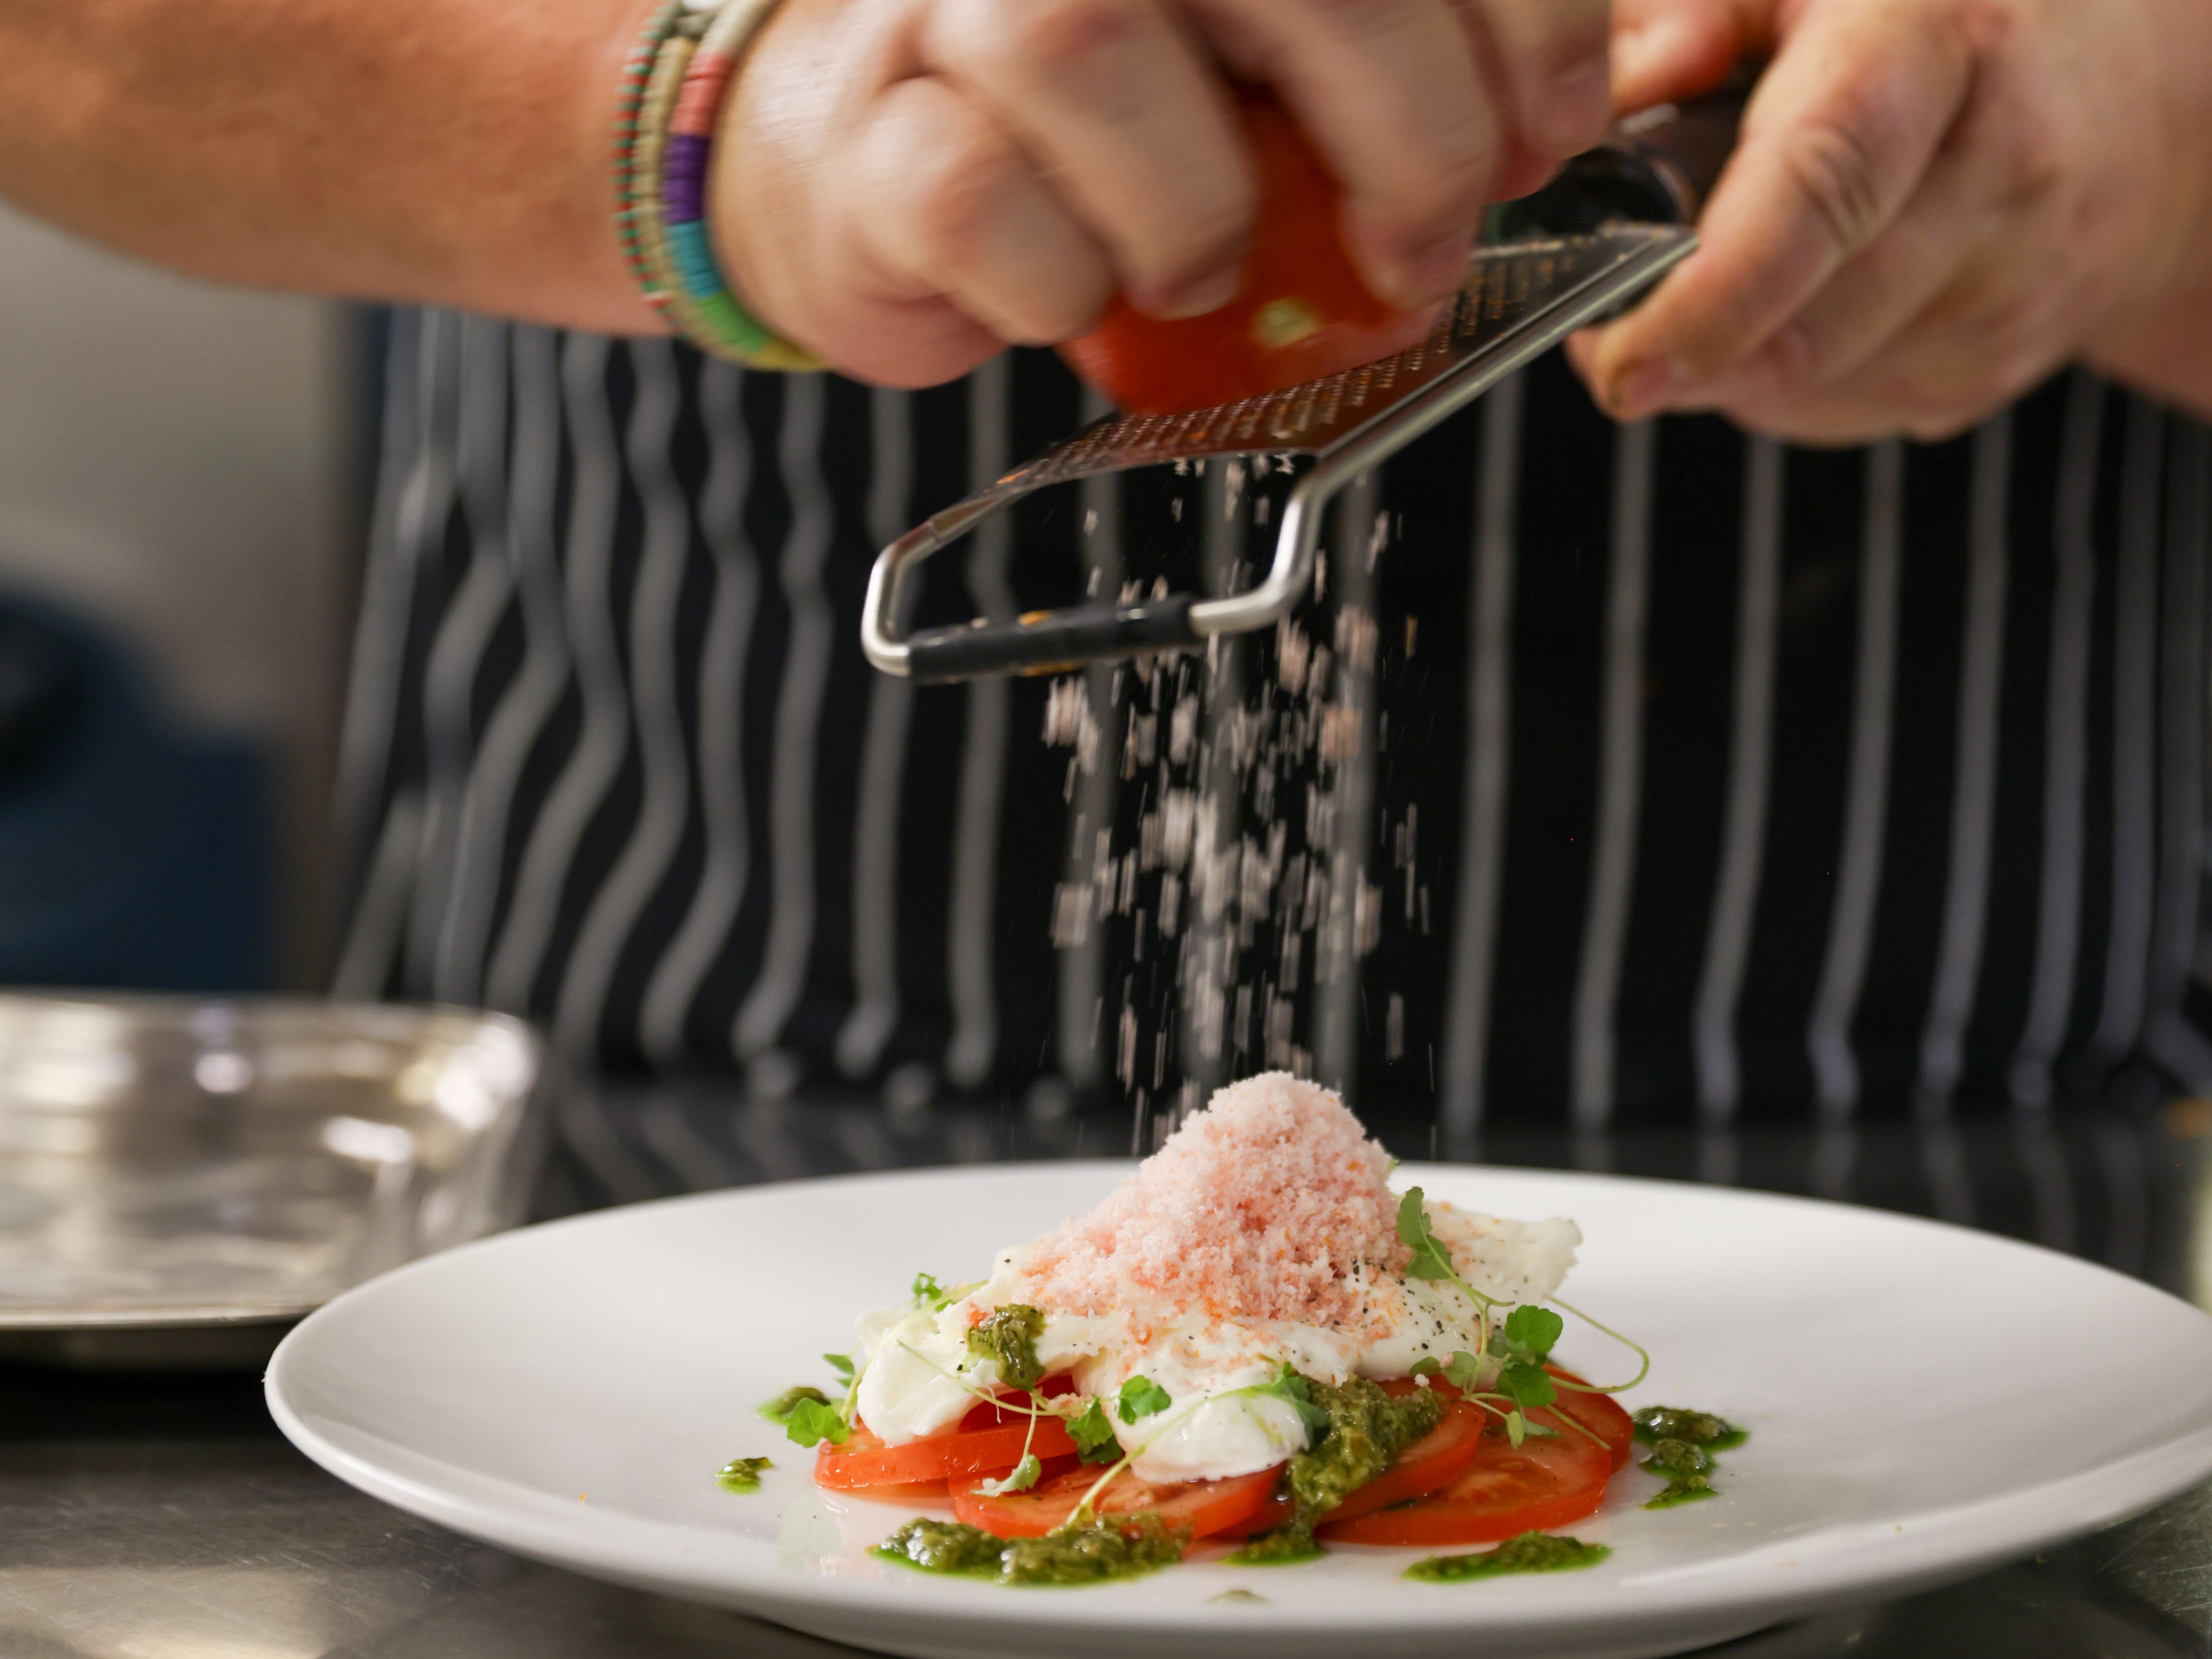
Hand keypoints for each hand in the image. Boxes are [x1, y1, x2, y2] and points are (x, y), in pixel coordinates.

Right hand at [713, 0, 1612, 384]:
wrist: (863, 163)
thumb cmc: (1088, 127)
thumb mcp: (1257, 67)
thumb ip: (1379, 60)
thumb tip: (1535, 119)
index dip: (1517, 18)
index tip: (1546, 130)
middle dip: (1400, 127)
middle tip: (1417, 244)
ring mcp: (945, 10)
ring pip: (1087, 47)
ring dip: (1196, 205)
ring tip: (1204, 268)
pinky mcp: (871, 140)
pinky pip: (978, 198)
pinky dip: (1065, 279)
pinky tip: (1085, 293)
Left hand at [1570, 0, 2211, 442]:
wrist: (2121, 90)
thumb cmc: (1922, 22)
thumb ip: (1684, 16)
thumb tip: (1607, 103)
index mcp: (1931, 42)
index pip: (1816, 191)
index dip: (1707, 297)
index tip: (1622, 363)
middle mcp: (1996, 167)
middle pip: (1804, 325)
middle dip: (1686, 344)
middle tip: (1618, 315)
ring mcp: (2012, 283)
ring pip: (1810, 387)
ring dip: (1729, 363)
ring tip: (1723, 282)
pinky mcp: (2000, 365)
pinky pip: (1843, 412)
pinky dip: (1784, 383)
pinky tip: (1799, 305)